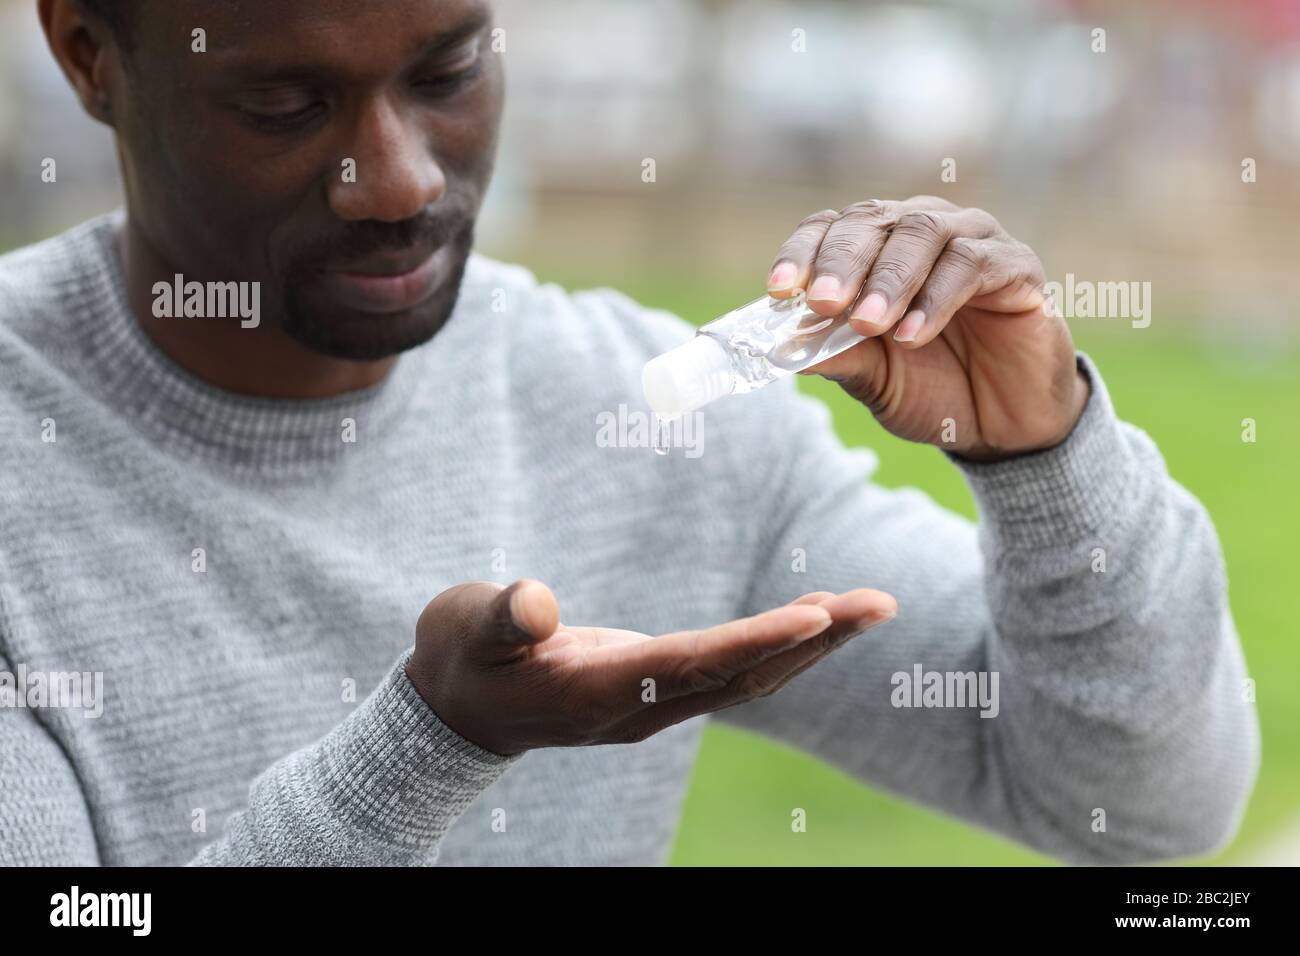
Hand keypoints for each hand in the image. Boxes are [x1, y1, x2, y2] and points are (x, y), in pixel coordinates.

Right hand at [406, 579, 896, 755]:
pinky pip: (733, 672)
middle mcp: (640, 707)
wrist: (458, 714)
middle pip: (744, 676)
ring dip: (812, 644)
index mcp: (599, 690)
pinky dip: (779, 644)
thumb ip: (503, 617)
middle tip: (881, 604)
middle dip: (815, 641)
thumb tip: (538, 602)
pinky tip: (813, 616)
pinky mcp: (657, 691)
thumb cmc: (460, 660)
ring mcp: (653, 705)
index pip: (692, 665)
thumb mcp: (465, 629)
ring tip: (867, 606)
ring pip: (748, 678)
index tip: (818, 617)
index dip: (756, 642)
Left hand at [767, 196, 1089, 461]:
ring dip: (890, 279)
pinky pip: (973, 264)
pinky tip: (912, 335)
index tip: (778, 290)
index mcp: (878, 247)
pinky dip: (937, 298)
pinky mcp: (1016, 265)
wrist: (1002, 424)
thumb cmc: (933, 387)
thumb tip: (778, 349)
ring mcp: (973, 240)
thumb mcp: (872, 377)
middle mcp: (922, 230)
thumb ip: (834, 356)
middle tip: (823, 302)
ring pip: (923, 232)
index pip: (831, 228)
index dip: (802, 252)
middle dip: (843, 261)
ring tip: (868, 324)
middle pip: (875, 220)